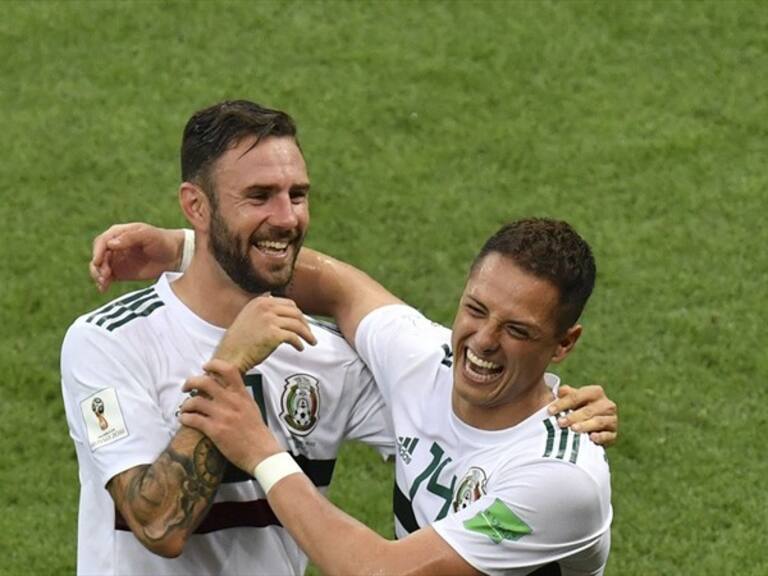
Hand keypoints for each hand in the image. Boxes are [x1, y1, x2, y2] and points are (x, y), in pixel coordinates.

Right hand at [90, 223, 184, 291]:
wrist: (174, 256)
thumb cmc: (162, 241)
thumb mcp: (149, 236)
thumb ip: (130, 238)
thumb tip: (111, 244)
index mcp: (119, 233)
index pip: (102, 241)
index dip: (98, 251)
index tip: (98, 262)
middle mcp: (114, 246)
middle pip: (98, 255)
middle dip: (97, 266)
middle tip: (105, 275)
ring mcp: (116, 259)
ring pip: (98, 267)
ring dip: (98, 275)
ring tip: (104, 283)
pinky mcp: (120, 272)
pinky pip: (106, 278)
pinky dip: (102, 283)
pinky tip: (103, 289)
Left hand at [180, 359, 281, 473]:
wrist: (262, 453)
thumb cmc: (257, 431)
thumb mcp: (251, 407)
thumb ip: (239, 396)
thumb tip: (224, 387)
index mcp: (242, 394)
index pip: (228, 370)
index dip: (213, 365)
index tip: (205, 367)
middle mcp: (231, 402)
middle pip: (205, 382)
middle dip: (190, 382)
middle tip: (186, 387)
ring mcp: (222, 416)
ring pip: (195, 401)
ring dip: (185, 404)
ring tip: (185, 408)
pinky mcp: (215, 431)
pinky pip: (193, 419)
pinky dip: (185, 418)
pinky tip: (184, 419)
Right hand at [214, 296, 317, 371]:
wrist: (230, 355)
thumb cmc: (239, 341)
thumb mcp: (249, 317)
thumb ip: (264, 311)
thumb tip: (283, 310)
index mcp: (261, 301)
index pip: (288, 303)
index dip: (298, 314)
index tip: (303, 323)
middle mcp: (265, 307)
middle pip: (295, 312)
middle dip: (305, 323)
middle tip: (309, 333)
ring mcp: (269, 320)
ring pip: (297, 324)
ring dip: (307, 334)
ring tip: (311, 341)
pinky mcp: (273, 334)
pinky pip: (293, 337)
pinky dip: (299, 343)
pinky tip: (300, 348)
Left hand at [548, 385, 617, 445]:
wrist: (590, 427)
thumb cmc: (576, 410)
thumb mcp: (571, 400)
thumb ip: (566, 394)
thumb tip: (561, 391)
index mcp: (596, 392)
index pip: (577, 396)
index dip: (563, 403)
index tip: (550, 411)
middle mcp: (607, 404)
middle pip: (588, 410)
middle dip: (572, 416)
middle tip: (560, 423)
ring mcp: (612, 419)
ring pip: (598, 421)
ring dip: (585, 425)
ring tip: (573, 429)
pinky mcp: (614, 434)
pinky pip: (608, 435)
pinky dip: (601, 437)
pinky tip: (592, 438)